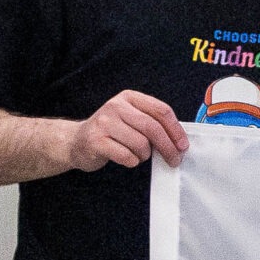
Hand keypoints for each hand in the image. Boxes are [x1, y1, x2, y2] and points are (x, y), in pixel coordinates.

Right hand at [64, 90, 186, 170]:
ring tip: (138, 155)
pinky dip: (132, 161)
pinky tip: (127, 158)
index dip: (176, 130)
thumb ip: (152, 123)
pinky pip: (127, 156)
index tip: (183, 145)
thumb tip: (180, 142)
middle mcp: (115, 106)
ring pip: (141, 144)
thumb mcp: (131, 119)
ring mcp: (104, 122)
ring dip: (145, 155)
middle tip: (174, 160)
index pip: (161, 111)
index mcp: (129, 98)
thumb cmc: (112, 132)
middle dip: (168, 147)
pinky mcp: (96, 140)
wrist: (76, 141)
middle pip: (153, 128)